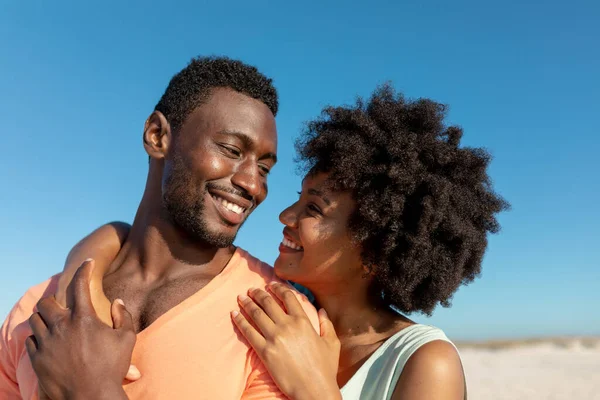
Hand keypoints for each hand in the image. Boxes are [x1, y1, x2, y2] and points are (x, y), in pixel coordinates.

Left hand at [26, 260, 134, 399]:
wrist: (91, 397)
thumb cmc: (111, 368)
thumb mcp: (126, 339)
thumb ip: (122, 316)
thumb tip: (117, 301)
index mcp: (83, 318)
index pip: (80, 284)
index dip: (83, 269)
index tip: (86, 263)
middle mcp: (61, 326)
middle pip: (47, 302)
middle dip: (54, 300)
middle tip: (63, 305)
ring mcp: (46, 343)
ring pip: (35, 320)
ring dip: (44, 318)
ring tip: (54, 323)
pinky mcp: (37, 359)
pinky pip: (30, 340)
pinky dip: (38, 337)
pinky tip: (48, 341)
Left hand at [231, 282, 340, 399]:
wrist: (314, 390)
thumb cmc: (325, 368)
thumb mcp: (332, 343)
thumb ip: (327, 324)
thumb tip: (321, 310)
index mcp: (303, 321)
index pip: (287, 297)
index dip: (277, 288)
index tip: (270, 285)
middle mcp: (287, 326)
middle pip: (268, 302)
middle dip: (257, 293)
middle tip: (251, 289)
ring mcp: (275, 338)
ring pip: (256, 314)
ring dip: (247, 303)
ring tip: (241, 298)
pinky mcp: (264, 351)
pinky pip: (248, 332)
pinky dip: (240, 321)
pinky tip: (234, 314)